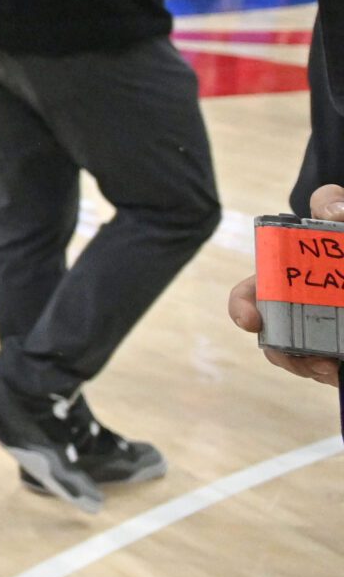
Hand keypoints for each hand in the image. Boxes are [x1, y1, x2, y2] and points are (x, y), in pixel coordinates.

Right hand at [229, 183, 342, 386]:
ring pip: (296, 357)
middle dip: (280, 352)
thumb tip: (333, 212)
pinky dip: (326, 373)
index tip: (251, 321)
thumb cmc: (343, 237)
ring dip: (305, 366)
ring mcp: (319, 330)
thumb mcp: (339, 217)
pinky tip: (338, 371)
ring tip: (330, 370)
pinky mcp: (335, 349)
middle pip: (271, 336)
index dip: (241, 307)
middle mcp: (296, 306)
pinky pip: (323, 368)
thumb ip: (331, 203)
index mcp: (286, 276)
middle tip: (304, 359)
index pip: (249, 293)